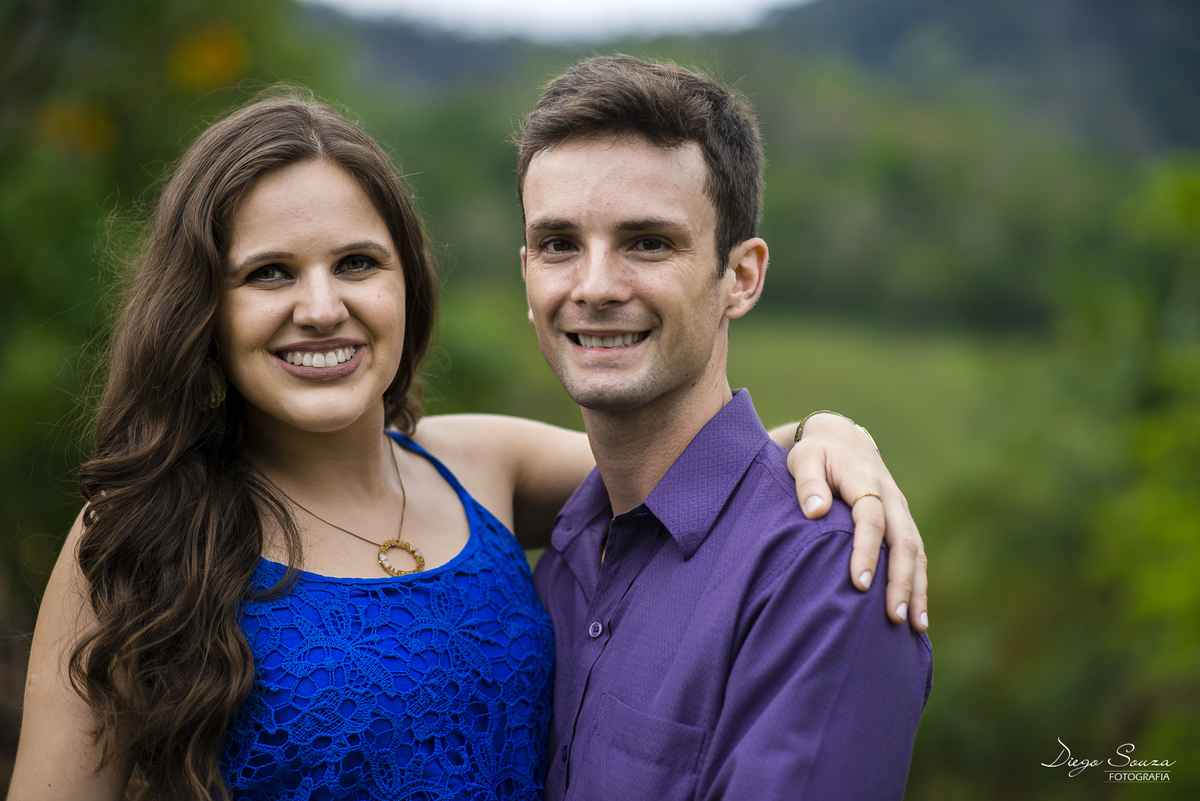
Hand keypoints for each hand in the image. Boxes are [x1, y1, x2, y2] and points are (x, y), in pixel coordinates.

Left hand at [787, 413, 928, 631]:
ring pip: (916, 551)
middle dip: (901, 580)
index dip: (866, 551)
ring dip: (916, 588)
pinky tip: (916, 613)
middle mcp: (890, 497)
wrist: (842, 439)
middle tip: (894, 616)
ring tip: (914, 626)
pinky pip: (916, 553)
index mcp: (866, 480)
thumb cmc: (816, 453)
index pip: (870, 519)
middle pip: (903, 541)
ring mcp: (900, 510)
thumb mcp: (804, 459)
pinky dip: (918, 582)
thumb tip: (814, 511)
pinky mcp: (902, 521)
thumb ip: (808, 483)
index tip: (860, 583)